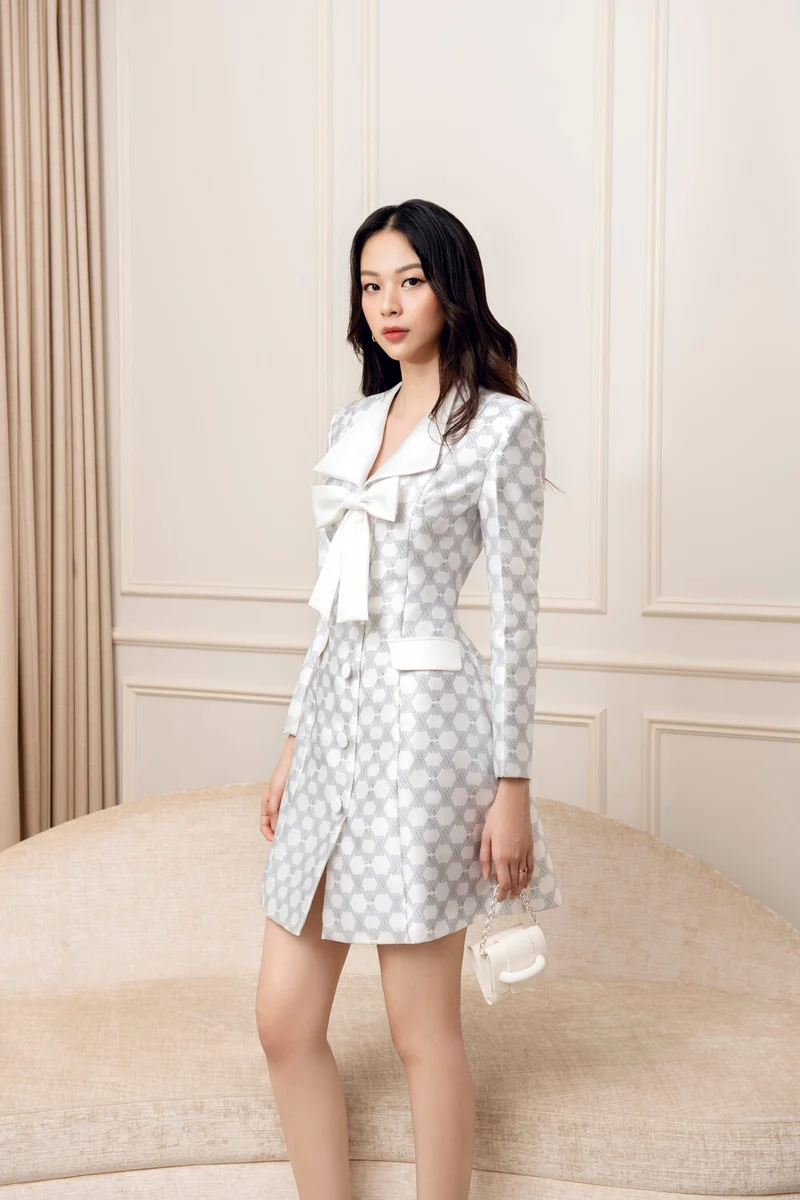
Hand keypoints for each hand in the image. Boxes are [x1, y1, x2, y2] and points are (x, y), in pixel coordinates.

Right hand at [260, 735, 295, 840]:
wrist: (296, 758)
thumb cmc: (283, 773)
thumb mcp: (276, 792)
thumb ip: (274, 809)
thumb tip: (275, 827)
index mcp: (266, 803)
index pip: (264, 824)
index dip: (268, 834)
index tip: (276, 841)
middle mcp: (274, 804)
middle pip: (274, 823)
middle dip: (279, 832)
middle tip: (288, 840)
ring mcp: (284, 801)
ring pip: (284, 818)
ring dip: (287, 825)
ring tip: (295, 832)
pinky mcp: (294, 798)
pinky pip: (292, 811)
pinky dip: (294, 817)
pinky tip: (301, 820)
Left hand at [479, 777, 533, 901]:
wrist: (513, 803)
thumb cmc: (496, 818)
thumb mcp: (485, 837)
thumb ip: (485, 859)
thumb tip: (486, 876)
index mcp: (501, 856)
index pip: (503, 883)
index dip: (502, 893)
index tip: (499, 899)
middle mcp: (515, 858)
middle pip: (515, 882)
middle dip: (510, 893)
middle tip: (506, 898)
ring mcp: (525, 853)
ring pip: (524, 877)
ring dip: (520, 888)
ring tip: (515, 894)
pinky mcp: (531, 847)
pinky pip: (531, 867)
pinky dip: (529, 877)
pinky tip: (526, 881)